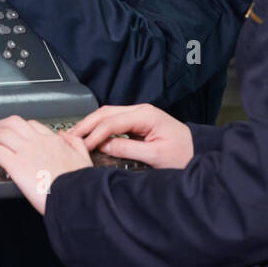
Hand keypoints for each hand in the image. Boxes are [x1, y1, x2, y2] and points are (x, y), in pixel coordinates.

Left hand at [0, 116, 92, 214]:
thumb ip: (75, 143)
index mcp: (54, 141)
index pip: (32, 126)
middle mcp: (38, 142)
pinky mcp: (16, 165)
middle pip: (13, 123)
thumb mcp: (84, 158)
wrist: (76, 196)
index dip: (19, 127)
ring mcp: (26, 151)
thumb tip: (64, 134)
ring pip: (1, 133)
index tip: (12, 131)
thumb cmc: (81, 184)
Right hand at [68, 105, 193, 168]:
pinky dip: (99, 127)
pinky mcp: (137, 122)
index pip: (112, 121)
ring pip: (107, 114)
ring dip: (90, 124)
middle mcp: (141, 110)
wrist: (197, 151)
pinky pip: (113, 120)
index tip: (84, 146)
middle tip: (70, 137)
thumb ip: (128, 149)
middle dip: (86, 124)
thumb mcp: (155, 156)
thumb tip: (104, 146)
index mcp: (146, 115)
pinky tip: (90, 135)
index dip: (95, 134)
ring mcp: (138, 115)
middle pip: (106, 112)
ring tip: (76, 136)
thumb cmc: (182, 154)